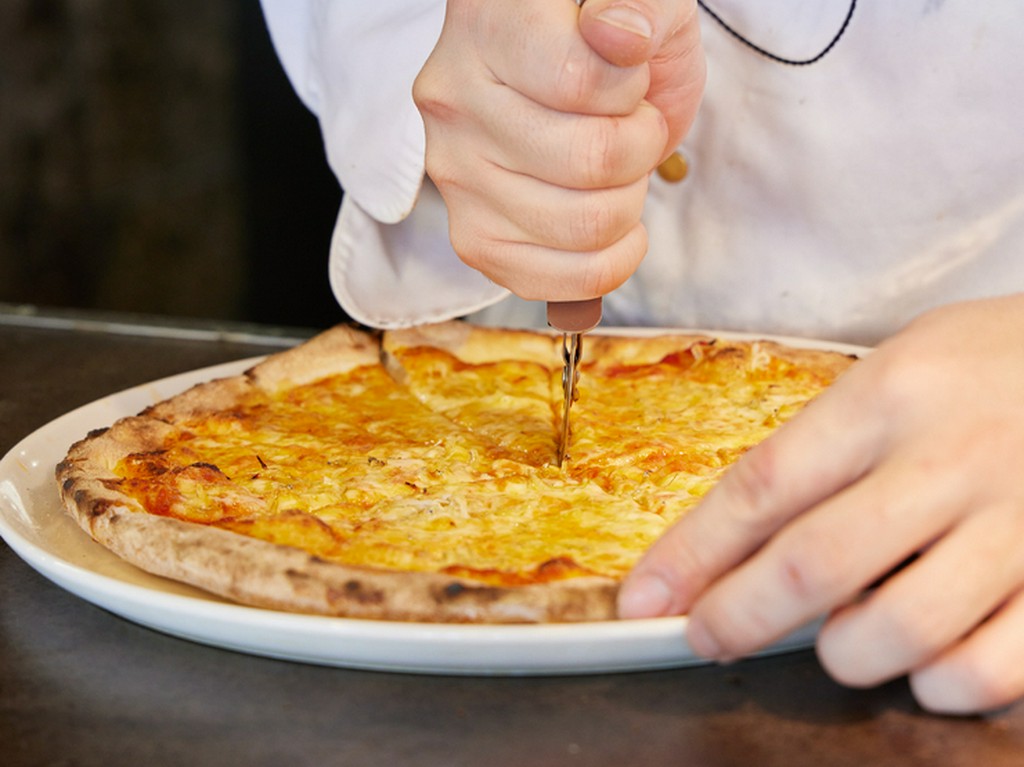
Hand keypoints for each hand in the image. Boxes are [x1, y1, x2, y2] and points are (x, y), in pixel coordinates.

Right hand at [412, 0, 703, 300]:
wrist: (561, 75)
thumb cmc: (603, 37)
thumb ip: (639, 5)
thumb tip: (619, 38)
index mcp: (488, 24)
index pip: (579, 82)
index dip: (630, 90)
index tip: (628, 75)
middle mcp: (454, 100)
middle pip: (588, 163)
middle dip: (639, 149)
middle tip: (630, 125)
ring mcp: (455, 175)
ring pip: (582, 226)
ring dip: (627, 203)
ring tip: (612, 168)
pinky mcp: (471, 236)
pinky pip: (551, 282)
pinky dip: (605, 265)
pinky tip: (614, 228)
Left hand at [618, 294, 1023, 714]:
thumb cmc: (992, 364)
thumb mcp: (899, 369)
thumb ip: (829, 448)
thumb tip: (743, 543)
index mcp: (890, 395)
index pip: (764, 486)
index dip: (693, 552)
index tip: (648, 595)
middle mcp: (949, 459)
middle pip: (812, 565)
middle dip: (738, 616)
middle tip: (705, 636)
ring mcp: (1019, 524)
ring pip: (899, 631)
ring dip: (844, 654)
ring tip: (838, 638)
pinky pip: (990, 670)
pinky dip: (940, 683)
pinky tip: (926, 660)